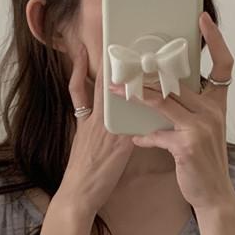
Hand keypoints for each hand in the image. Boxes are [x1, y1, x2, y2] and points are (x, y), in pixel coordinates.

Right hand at [55, 43, 134, 219]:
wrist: (79, 193)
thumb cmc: (81, 170)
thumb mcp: (78, 140)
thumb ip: (85, 120)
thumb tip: (92, 108)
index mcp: (84, 119)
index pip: (79, 87)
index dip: (78, 65)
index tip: (81, 46)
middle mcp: (94, 121)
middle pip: (102, 85)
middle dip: (107, 64)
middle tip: (115, 41)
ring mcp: (105, 131)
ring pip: (118, 100)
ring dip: (130, 82)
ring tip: (141, 63)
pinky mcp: (118, 144)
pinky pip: (132, 123)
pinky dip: (143, 111)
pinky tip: (157, 100)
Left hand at [108, 11, 234, 212]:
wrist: (213, 194)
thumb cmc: (204, 163)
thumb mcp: (201, 131)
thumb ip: (186, 111)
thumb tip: (164, 94)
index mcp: (217, 105)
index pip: (224, 65)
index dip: (217, 39)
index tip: (204, 20)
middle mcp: (212, 112)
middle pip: (177, 82)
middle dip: (148, 75)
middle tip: (126, 66)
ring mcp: (201, 128)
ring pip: (163, 101)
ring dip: (136, 97)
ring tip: (118, 91)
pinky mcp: (187, 145)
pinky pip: (158, 134)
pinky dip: (144, 137)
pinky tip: (136, 140)